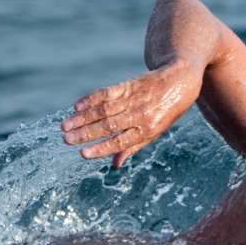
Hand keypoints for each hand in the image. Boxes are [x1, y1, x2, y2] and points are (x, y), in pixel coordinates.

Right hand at [61, 61, 201, 167]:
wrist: (180, 80)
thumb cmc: (167, 111)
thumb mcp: (156, 132)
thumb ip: (134, 147)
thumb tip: (115, 165)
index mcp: (148, 129)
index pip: (121, 141)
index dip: (101, 148)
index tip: (83, 153)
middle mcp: (140, 114)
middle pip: (109, 125)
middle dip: (86, 133)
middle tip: (66, 139)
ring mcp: (133, 98)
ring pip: (104, 109)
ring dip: (83, 117)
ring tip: (65, 125)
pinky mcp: (128, 84)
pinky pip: (107, 92)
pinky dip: (91, 98)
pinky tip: (77, 105)